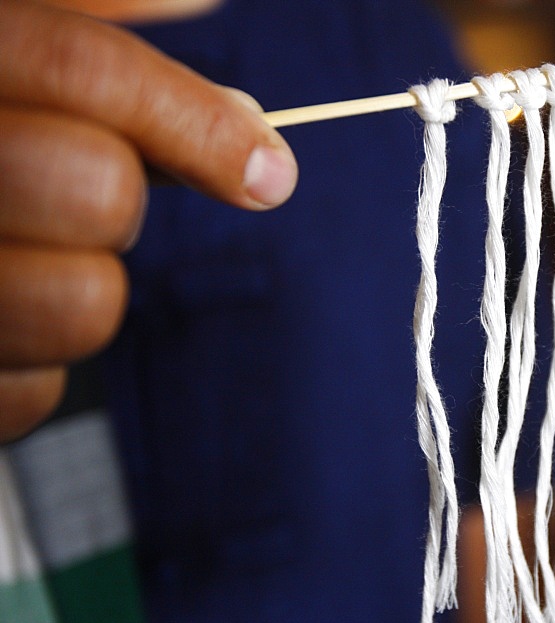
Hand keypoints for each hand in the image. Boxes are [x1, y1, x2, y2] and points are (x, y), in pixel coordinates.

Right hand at [0, 0, 297, 440]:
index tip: (269, 168)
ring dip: (86, 283)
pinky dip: (39, 364)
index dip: (195, 119)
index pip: (79, 67)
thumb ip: (91, 10)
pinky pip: (37, 392)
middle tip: (82, 190)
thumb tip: (200, 2)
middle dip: (120, 193)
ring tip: (24, 256)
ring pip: (87, 304)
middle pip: (98, 188)